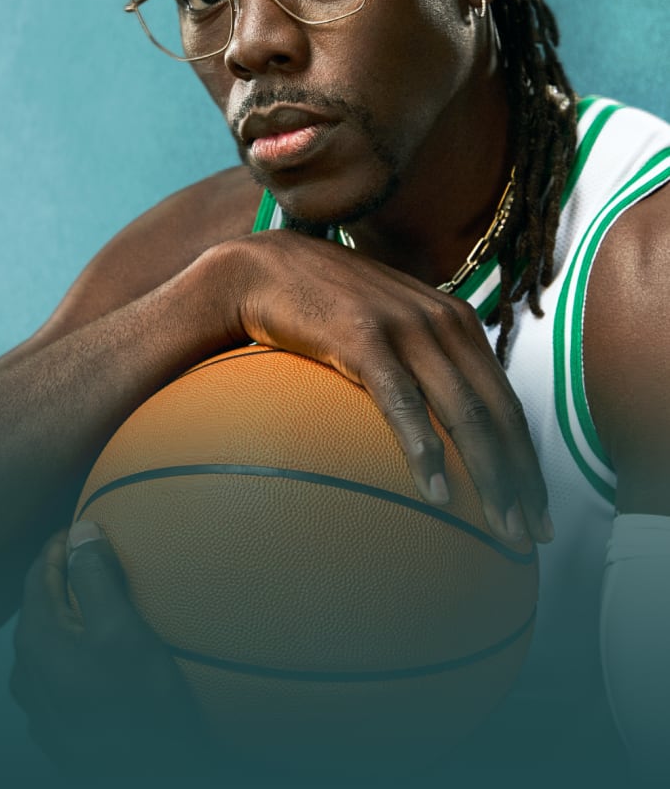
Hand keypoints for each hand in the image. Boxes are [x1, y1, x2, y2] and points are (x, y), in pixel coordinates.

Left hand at [10, 523, 212, 777]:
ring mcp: (42, 705)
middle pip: (41, 607)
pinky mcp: (61, 726)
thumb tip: (79, 530)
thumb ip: (96, 578)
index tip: (83, 524)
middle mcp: (29, 674)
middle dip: (63, 575)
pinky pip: (58, 670)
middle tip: (92, 552)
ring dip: (68, 612)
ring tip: (97, 597)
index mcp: (39, 643)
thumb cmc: (141, 707)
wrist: (153, 778)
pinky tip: (95, 650)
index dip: (61, 545)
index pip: (40, 575)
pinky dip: (74, 646)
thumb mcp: (122, 632)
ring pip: (48, 641)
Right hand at [220, 230, 551, 544]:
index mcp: (457, 322)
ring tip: (503, 529)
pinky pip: (404, 402)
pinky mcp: (364, 338)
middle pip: (498, 413)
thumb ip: (422, 362)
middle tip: (535, 539)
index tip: (541, 512)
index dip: (528, 461)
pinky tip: (438, 492)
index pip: (507, 401)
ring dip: (490, 476)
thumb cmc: (326, 307)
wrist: (267, 268)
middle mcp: (444, 321)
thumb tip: (441, 427)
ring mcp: (406, 327)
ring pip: (465, 412)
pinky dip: (426, 449)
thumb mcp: (389, 328)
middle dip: (522, 480)